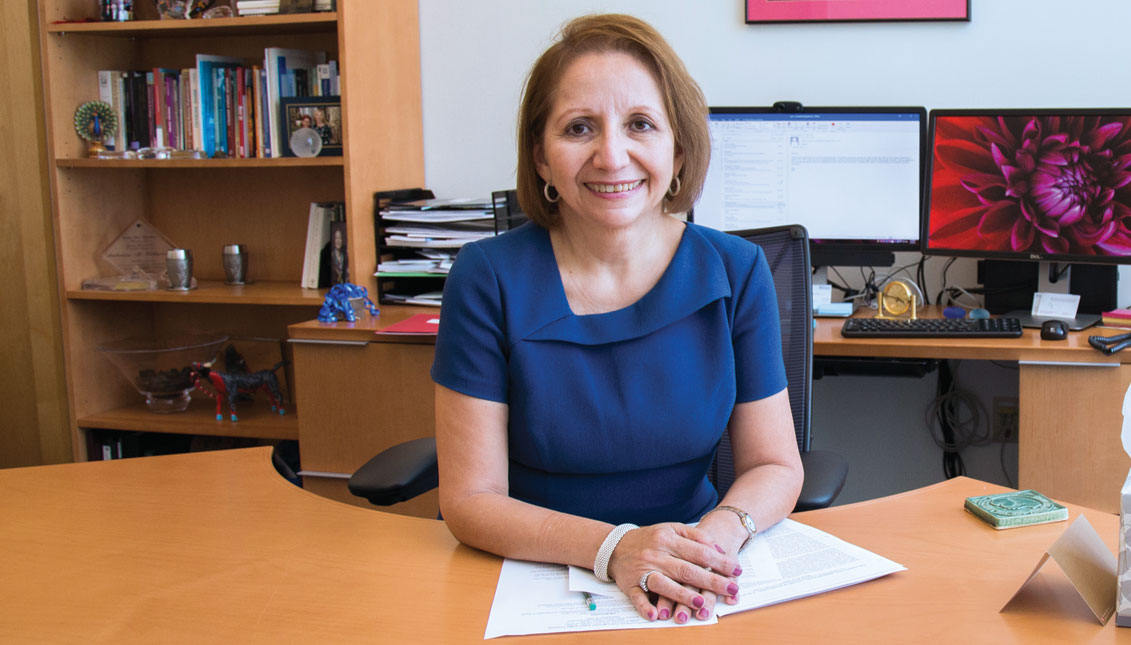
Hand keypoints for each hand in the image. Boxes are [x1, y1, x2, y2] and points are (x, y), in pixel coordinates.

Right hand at [606, 522, 741, 621]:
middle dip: (710, 581)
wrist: (615, 546)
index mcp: (667, 539)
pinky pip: (637, 597)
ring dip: (681, 594)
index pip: (698, 552)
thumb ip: (695, 536)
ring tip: (700, 603)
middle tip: (730, 588)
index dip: (719, 561)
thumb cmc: (650, 539)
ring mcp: (642, 570)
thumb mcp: (671, 529)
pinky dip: (644, 606)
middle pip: (686, 569)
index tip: (736, 570)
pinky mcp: (630, 584)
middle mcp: (656, 554)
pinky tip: (655, 615)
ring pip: (663, 583)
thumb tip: (718, 549)